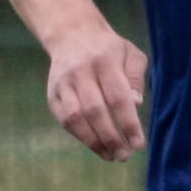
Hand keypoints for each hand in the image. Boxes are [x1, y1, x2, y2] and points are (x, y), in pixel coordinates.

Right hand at [44, 22, 148, 160]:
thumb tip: (135, 104)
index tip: (138, 144)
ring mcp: (63, 83)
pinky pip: (64, 120)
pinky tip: (95, 145)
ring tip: (110, 156)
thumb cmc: (109, 49)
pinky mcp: (53, 94)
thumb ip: (136, 78)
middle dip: (111, 138)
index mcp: (104, 60)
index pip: (117, 97)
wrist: (72, 34)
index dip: (127, 123)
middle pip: (94, 111)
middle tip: (124, 156)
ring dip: (93, 142)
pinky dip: (80, 136)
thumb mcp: (130, 54)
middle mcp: (80, 71)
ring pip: (75, 118)